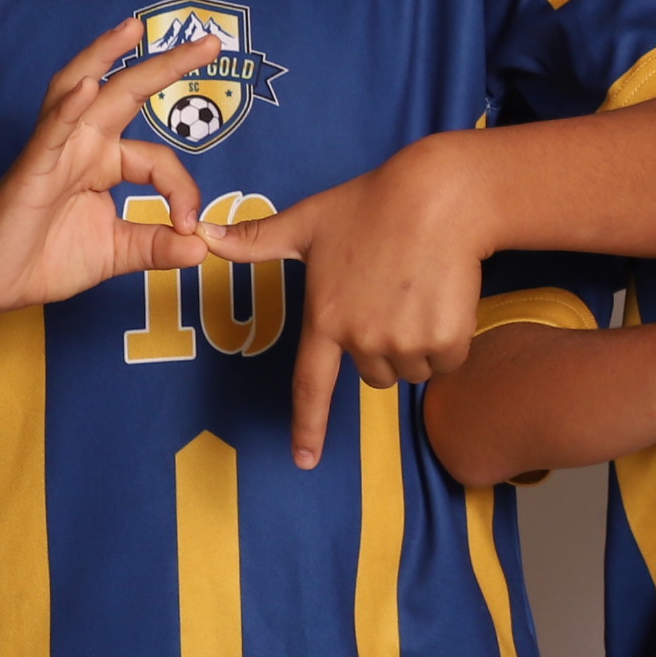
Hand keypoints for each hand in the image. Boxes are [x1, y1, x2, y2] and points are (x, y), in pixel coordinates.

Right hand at [0, 18, 222, 320]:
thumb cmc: (44, 259)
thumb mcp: (115, 253)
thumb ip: (157, 246)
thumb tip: (203, 247)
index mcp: (105, 162)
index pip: (158, 158)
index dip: (183, 190)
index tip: (191, 227)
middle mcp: (82, 146)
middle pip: (126, 92)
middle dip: (167, 64)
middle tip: (211, 41)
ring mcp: (54, 152)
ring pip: (80, 91)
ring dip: (105, 56)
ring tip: (133, 28)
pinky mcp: (29, 170)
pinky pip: (50, 133)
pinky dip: (68, 108)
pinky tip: (88, 86)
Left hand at [206, 131, 521, 470]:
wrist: (441, 196)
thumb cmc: (372, 204)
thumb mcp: (308, 221)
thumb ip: (256, 241)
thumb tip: (204, 235)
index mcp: (324, 318)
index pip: (310, 386)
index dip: (307, 427)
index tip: (304, 460)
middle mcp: (360, 339)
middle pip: (375, 373)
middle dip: (385, 346)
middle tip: (392, 295)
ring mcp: (403, 341)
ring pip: (413, 369)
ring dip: (419, 343)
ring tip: (418, 291)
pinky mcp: (443, 339)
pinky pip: (447, 361)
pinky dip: (451, 337)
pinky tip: (445, 295)